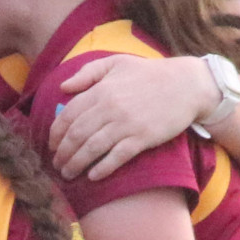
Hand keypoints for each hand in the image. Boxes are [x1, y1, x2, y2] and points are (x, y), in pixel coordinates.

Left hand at [50, 56, 217, 181]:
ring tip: (68, 173)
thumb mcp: (117, 63)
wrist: (188, 84)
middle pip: (76, 135)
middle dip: (63, 153)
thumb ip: (88, 73)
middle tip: (57, 164)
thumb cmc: (150, 73)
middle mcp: (110, 108)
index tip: (51, 146)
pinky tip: (93, 176)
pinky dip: (103, 168)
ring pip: (92, 148)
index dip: (56, 134)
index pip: (68, 115)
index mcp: (101, 90)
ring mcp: (126, 124)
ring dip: (76, 164)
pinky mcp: (143, 138)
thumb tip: (63, 87)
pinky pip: (117, 157)